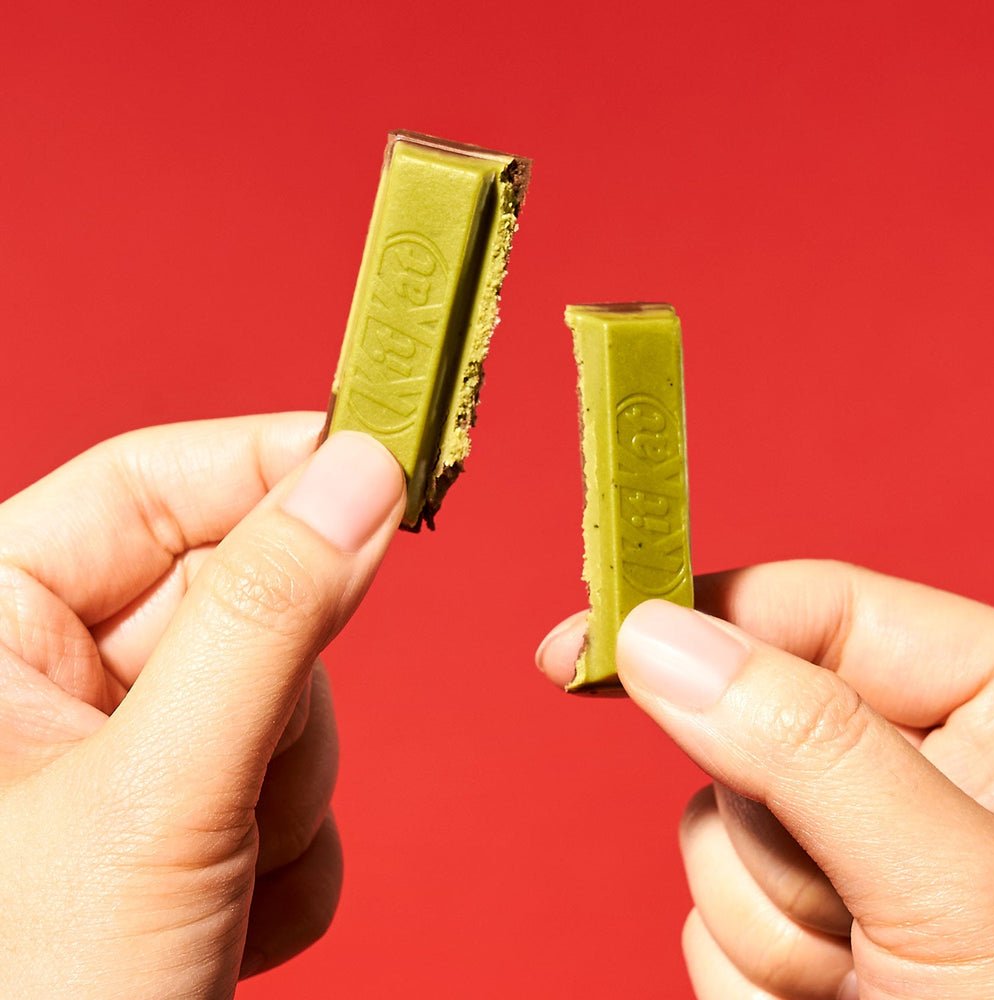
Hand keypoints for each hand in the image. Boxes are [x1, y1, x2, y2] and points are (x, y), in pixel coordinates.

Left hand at [0, 414, 404, 999]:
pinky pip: (299, 784)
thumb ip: (269, 619)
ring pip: (292, 696)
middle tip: (251, 769)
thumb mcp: (157, 794)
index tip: (386, 460)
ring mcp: (132, 751)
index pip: (152, 483)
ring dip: (288, 790)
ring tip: (218, 880)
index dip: (272, 464)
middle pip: (247, 595)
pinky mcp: (190, 819)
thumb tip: (361, 475)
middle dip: (282, 692)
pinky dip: (291, 855)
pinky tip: (227, 924)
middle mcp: (59, 679)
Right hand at [536, 560, 993, 998]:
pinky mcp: (809, 932)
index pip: (822, 608)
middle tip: (833, 905)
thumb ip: (807, 747)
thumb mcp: (949, 892)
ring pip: (717, 832)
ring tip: (854, 984)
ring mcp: (857, 856)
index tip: (595, 636)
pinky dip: (752, 976)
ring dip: (762, 921)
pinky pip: (714, 918)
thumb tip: (657, 637)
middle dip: (760, 823)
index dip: (704, 610)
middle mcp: (920, 773)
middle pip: (750, 724)